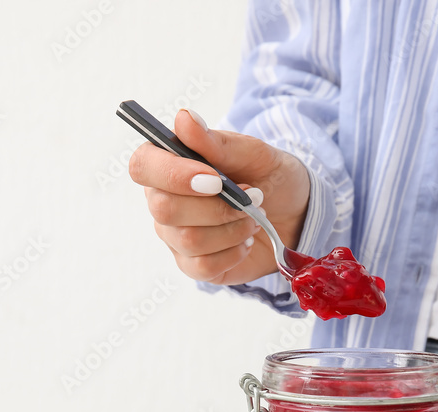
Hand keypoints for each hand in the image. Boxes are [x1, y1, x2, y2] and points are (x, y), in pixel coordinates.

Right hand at [128, 108, 309, 284]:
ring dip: (231, 229)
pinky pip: (202, 266)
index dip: (172, 174)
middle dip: (216, 206)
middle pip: (164, 209)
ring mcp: (175, 236)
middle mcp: (163, 201)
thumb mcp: (254, 152)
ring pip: (188, 240)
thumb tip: (183, 118)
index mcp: (169, 164)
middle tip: (252, 198)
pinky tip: (246, 240)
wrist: (294, 214)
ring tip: (254, 217)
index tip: (214, 178)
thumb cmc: (269, 177)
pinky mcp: (192, 265)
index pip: (142, 166)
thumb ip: (216, 141)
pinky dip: (233, 253)